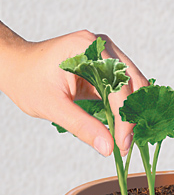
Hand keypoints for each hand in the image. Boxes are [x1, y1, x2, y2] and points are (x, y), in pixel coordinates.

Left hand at [1, 29, 147, 155]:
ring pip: (135, 85)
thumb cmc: (28, 81)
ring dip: (132, 111)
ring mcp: (106, 54)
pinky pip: (126, 87)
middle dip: (133, 115)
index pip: (119, 87)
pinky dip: (126, 107)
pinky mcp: (107, 66)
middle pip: (134, 82)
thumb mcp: (53, 107)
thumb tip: (108, 148)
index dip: (124, 118)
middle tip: (125, 143)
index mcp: (87, 49)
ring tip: (123, 136)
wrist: (17, 67)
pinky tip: (120, 124)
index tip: (123, 143)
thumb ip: (82, 126)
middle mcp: (102, 47)